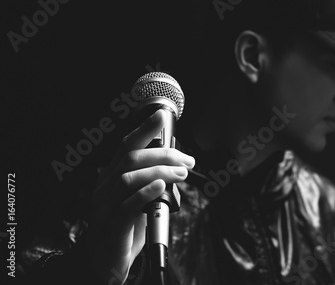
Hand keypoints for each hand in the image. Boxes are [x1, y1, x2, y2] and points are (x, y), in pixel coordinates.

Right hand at [86, 109, 194, 283]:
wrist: (106, 261)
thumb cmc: (125, 227)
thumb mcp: (137, 199)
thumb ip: (149, 181)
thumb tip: (176, 164)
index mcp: (110, 177)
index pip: (125, 146)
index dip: (143, 130)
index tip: (161, 117)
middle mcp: (103, 188)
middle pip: (130, 159)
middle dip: (163, 154)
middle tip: (187, 161)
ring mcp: (105, 207)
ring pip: (128, 178)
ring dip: (160, 171)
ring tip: (182, 174)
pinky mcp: (112, 226)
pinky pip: (127, 205)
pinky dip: (145, 192)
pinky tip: (161, 187)